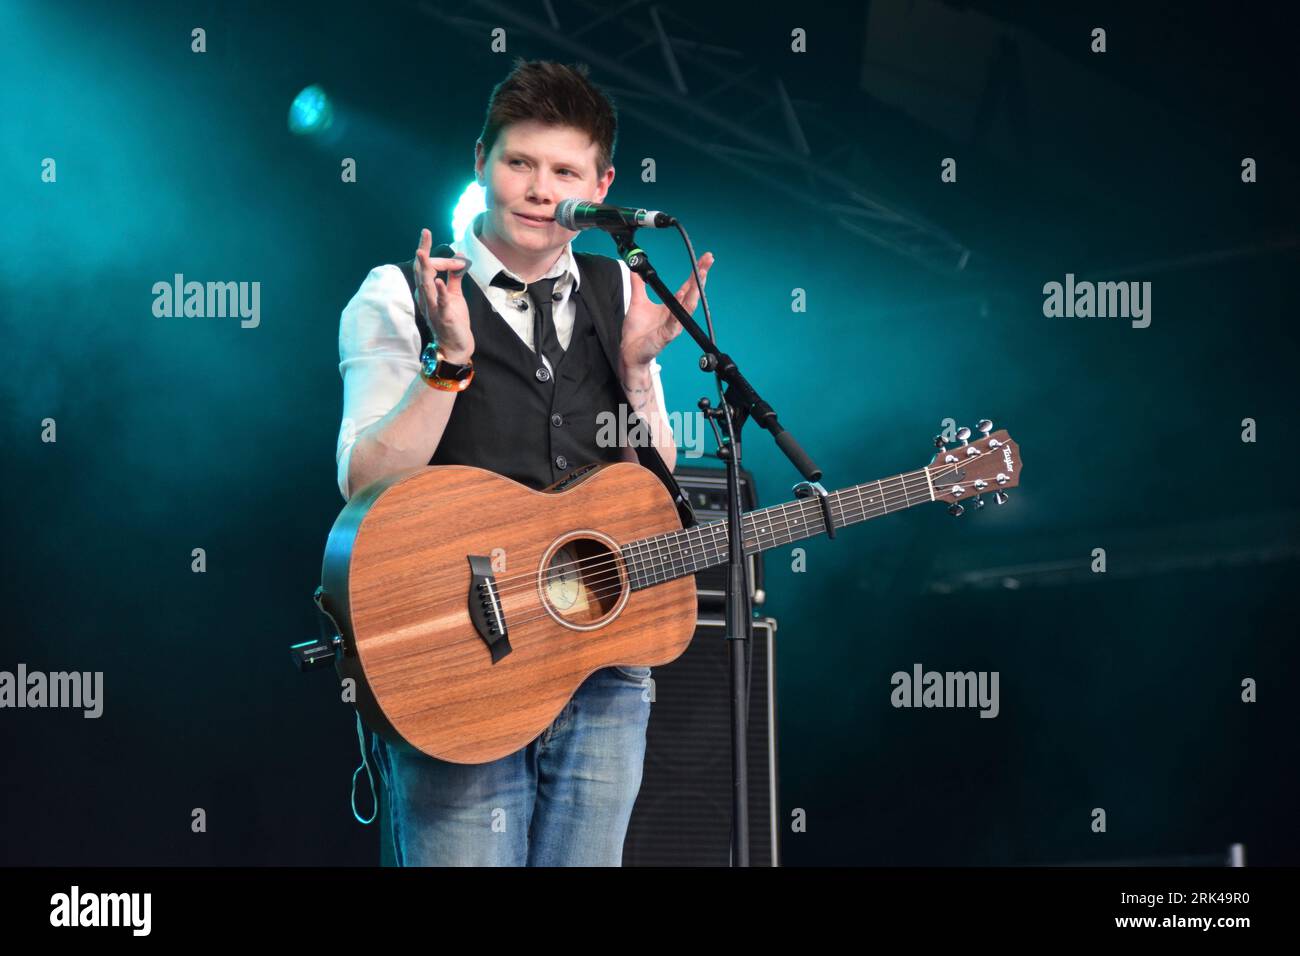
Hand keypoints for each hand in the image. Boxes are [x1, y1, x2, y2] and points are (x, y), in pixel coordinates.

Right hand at [414, 228, 474, 362]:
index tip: (435, 239)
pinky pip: (441, 304)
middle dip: (423, 252)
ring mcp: (433, 308)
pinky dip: (440, 293)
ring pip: (426, 286)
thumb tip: (460, 256)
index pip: (426, 268)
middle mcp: (426, 298)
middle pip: (422, 272)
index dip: (432, 253)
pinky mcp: (444, 318)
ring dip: (425, 269)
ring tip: (422, 253)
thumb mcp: (454, 295)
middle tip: (424, 234)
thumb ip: (454, 277)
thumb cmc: (453, 320)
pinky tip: (440, 282)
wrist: (456, 346)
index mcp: (427, 292)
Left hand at [620, 252, 713, 369]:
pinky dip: (679, 309)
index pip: (688, 287)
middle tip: (708, 260)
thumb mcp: (638, 301)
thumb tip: (635, 267)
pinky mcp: (666, 335)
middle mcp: (676, 315)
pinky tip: (682, 295)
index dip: (696, 272)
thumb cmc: (637, 332)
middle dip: (701, 276)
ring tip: (700, 274)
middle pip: (693, 293)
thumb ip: (638, 284)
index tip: (704, 258)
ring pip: (688, 306)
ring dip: (695, 290)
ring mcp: (674, 325)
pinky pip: (674, 321)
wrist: (629, 351)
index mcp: (672, 306)